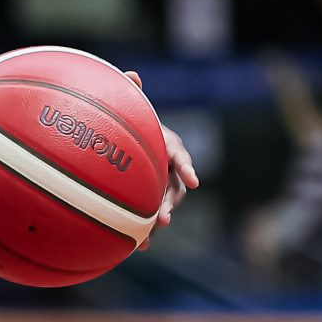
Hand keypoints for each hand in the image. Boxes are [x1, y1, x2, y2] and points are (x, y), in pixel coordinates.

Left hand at [128, 71, 199, 248]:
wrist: (127, 142)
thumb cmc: (131, 123)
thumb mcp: (132, 109)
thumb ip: (131, 93)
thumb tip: (131, 75)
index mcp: (166, 144)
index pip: (179, 155)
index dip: (187, 167)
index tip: (194, 180)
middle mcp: (168, 166)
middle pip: (176, 187)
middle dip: (172, 202)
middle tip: (165, 216)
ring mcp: (161, 184)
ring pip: (166, 204)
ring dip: (160, 218)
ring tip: (151, 234)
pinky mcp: (151, 198)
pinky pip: (152, 215)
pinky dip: (147, 231)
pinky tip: (139, 246)